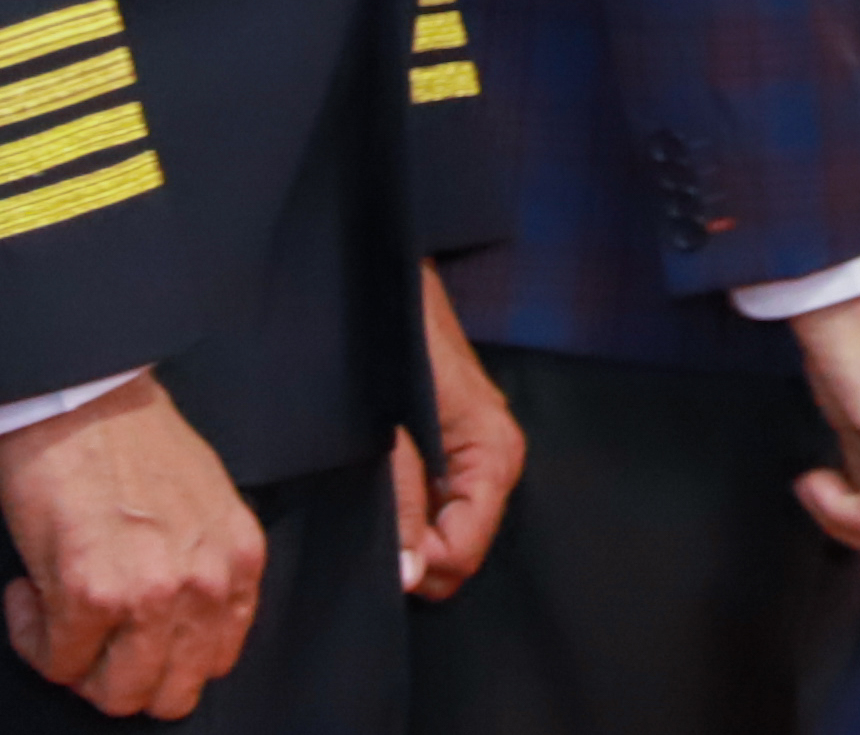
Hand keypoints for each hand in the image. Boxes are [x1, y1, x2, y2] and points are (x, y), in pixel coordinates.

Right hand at [0, 374, 265, 720]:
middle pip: (169, 694)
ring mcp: (151, 594)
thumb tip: (177, 632)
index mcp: (239, 560)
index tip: (127, 635)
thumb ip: (203, 568)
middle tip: (88, 637)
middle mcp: (205, 584)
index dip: (162, 659)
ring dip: (78, 665)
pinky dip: (33, 638)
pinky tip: (28, 592)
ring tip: (57, 613)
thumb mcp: (203, 505)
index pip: (214, 662)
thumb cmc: (130, 442)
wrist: (79, 398)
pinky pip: (57, 663)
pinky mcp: (91, 595)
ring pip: (115, 694)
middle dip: (120, 675)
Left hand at [390, 262, 524, 603]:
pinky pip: (439, 503)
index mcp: (494, 457)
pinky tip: (378, 489)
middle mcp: (495, 460)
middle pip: (461, 549)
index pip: (465, 554)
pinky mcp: (456, 444)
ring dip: (408, 530)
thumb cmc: (396, 345)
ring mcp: (478, 453)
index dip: (417, 565)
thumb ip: (403, 502)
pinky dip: (408, 510)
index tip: (370, 552)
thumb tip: (408, 576)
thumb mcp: (395, 431)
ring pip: (448, 529)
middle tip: (364, 525)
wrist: (387, 281)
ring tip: (366, 503)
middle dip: (414, 552)